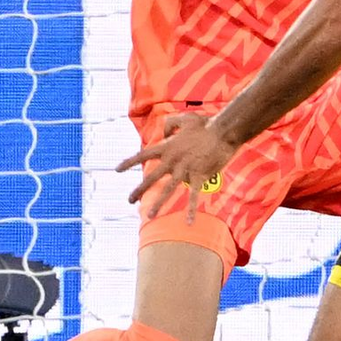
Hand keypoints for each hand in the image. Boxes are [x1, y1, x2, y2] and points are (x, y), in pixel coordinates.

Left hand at [115, 112, 235, 221]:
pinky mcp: (198, 177)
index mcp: (167, 146)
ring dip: (158, 204)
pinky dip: (191, 210)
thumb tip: (163, 130)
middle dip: (139, 190)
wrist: (223, 132)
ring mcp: (185, 170)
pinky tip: (188, 222)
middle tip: (129, 200)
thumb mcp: (185, 118)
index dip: (129, 162)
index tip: (117, 170)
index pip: (143, 155)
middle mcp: (172, 160)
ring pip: (168, 190)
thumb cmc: (206, 124)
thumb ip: (171, 123)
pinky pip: (193, 196)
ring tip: (149, 216)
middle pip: (151, 177)